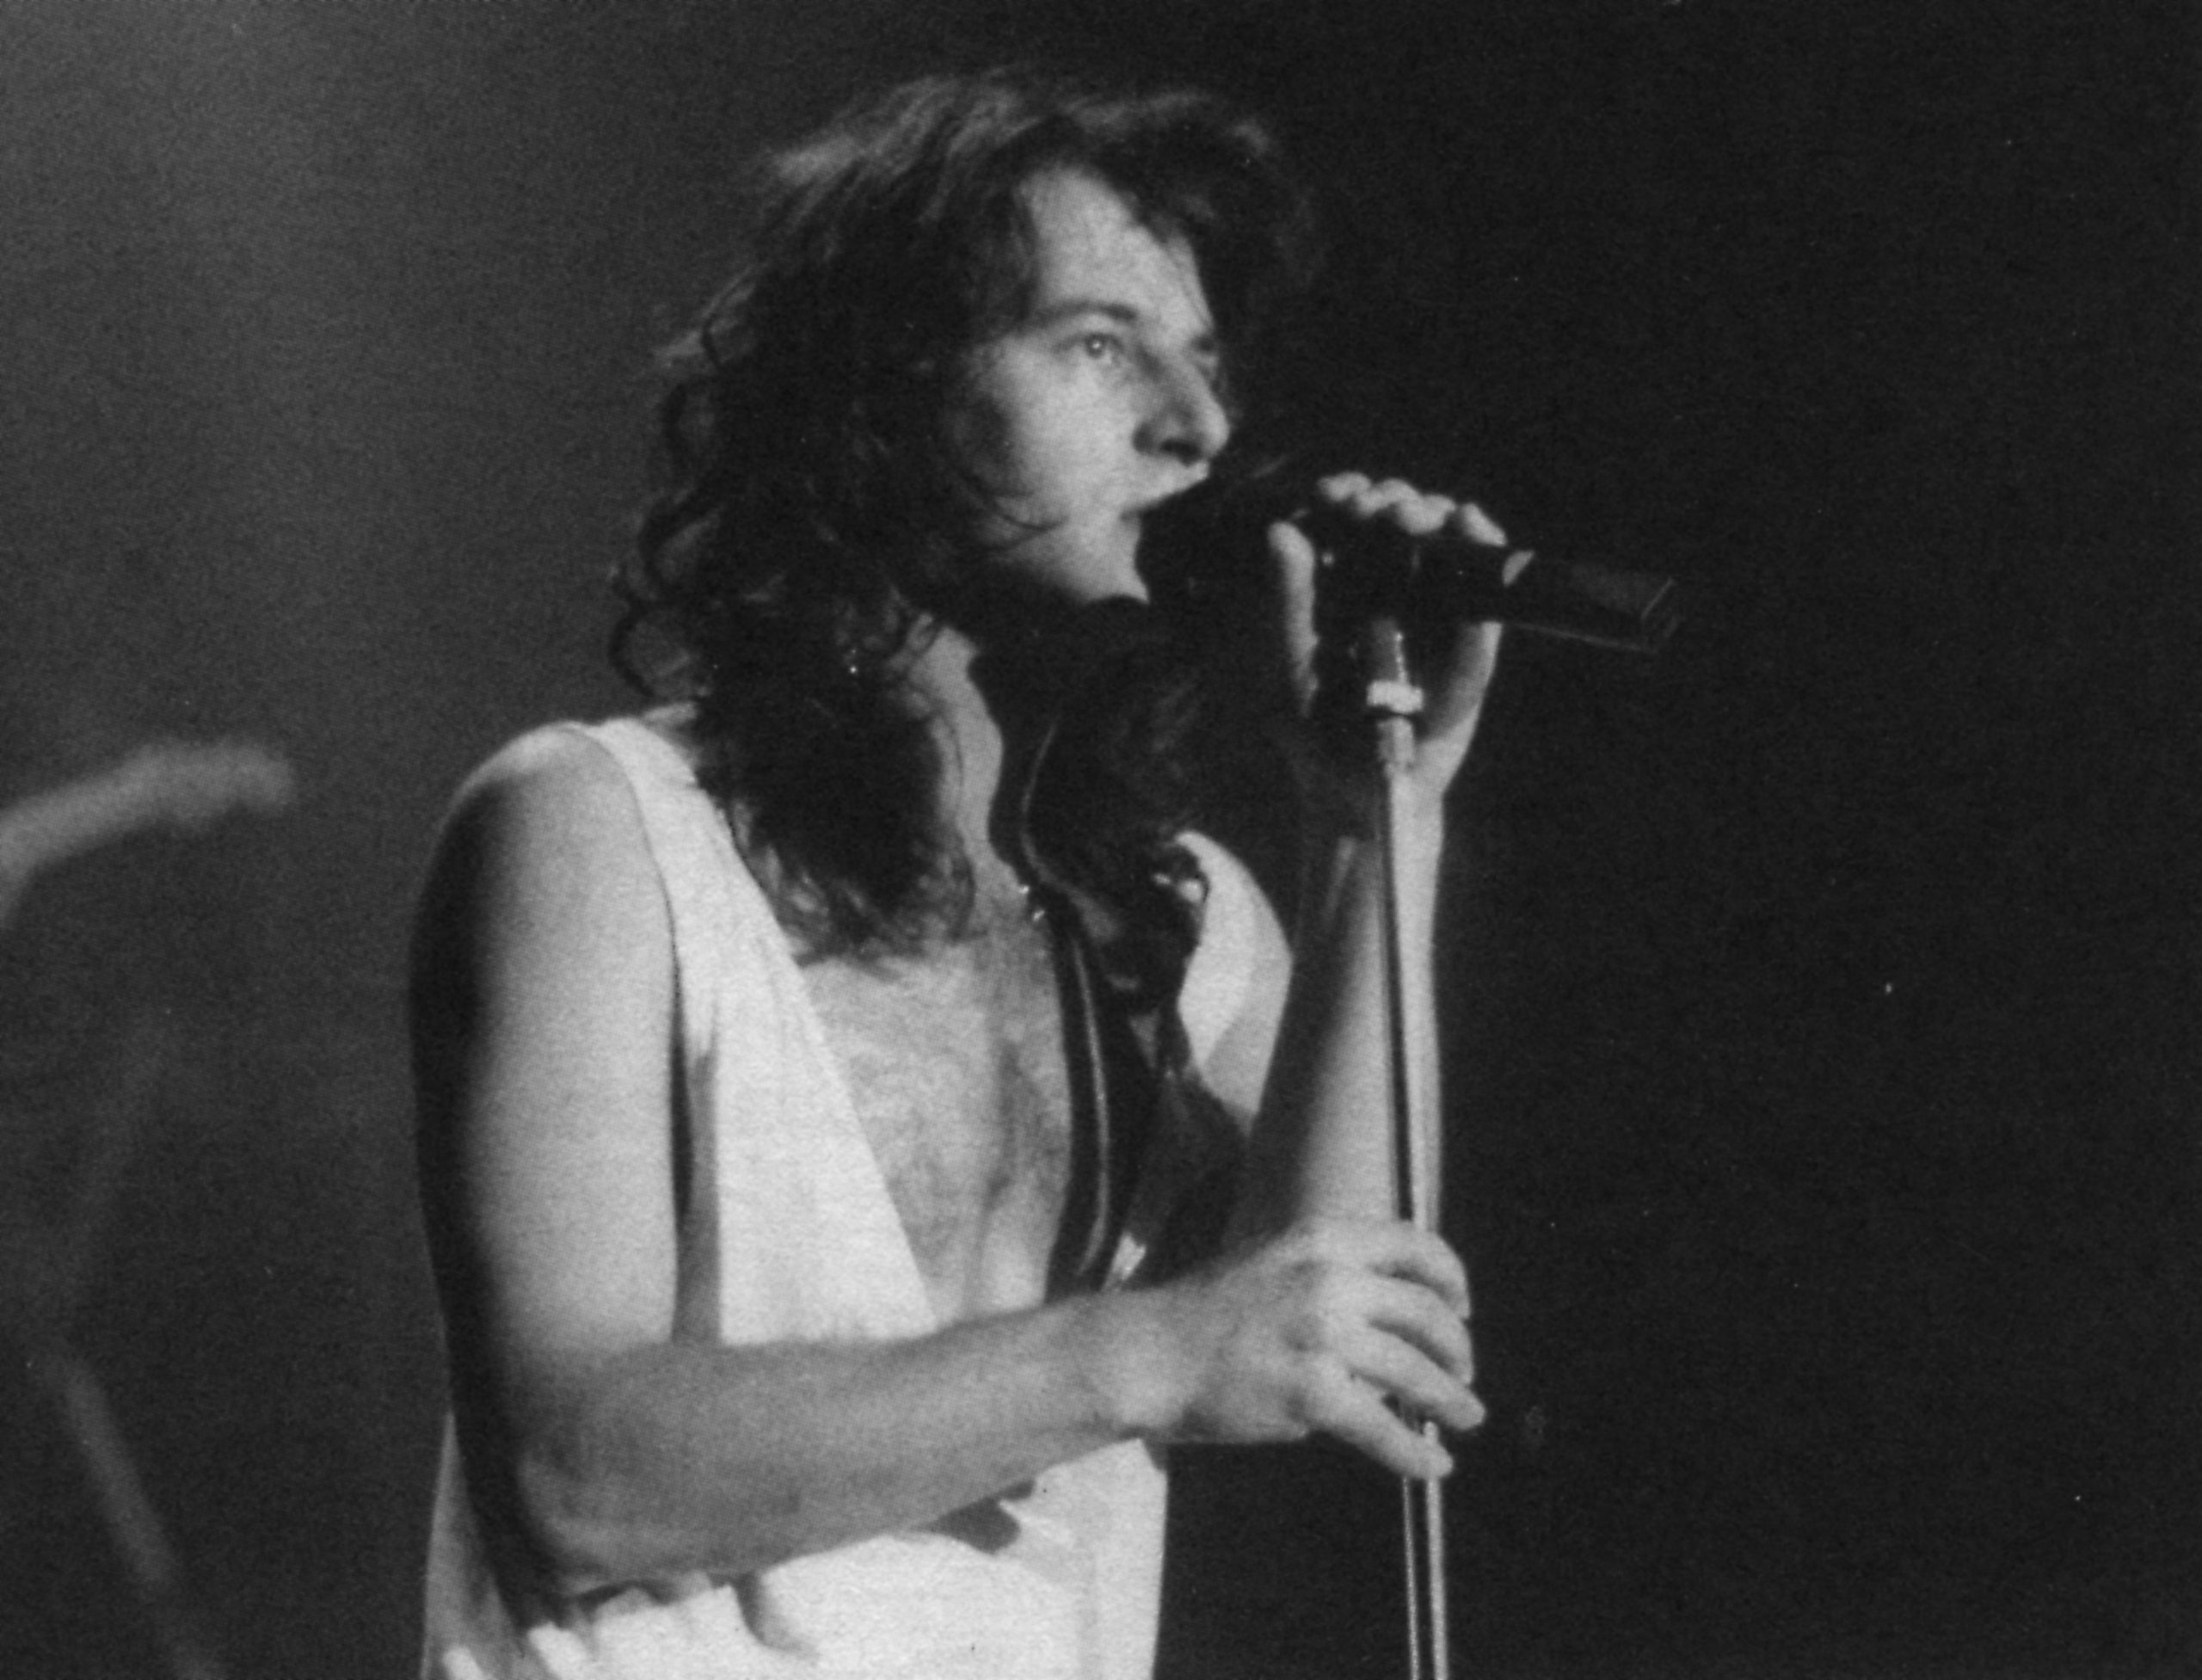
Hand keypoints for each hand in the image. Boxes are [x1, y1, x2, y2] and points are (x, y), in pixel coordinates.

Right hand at [1125, 1217, 1483, 1478]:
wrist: (1150, 1353)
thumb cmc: (1209, 1313)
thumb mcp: (1275, 1263)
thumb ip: (1333, 1272)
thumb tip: (1400, 1311)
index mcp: (1321, 1237)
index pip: (1414, 1244)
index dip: (1451, 1276)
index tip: (1463, 1304)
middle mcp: (1329, 1277)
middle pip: (1426, 1311)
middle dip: (1457, 1346)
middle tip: (1465, 1371)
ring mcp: (1321, 1334)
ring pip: (1416, 1372)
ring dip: (1452, 1399)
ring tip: (1468, 1416)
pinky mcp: (1310, 1392)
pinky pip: (1383, 1428)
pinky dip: (1415, 1453)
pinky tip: (1434, 1465)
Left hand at [1263, 474, 1505, 827]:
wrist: (1357, 796)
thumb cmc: (1314, 732)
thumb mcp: (1292, 667)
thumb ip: (1288, 604)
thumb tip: (1280, 529)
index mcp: (1342, 589)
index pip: (1349, 522)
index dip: (1347, 496)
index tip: (1337, 492)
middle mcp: (1391, 592)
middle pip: (1401, 522)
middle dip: (1391, 502)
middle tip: (1376, 508)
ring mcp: (1435, 615)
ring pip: (1446, 546)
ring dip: (1435, 516)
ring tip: (1414, 516)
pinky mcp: (1471, 647)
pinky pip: (1484, 599)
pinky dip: (1483, 558)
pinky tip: (1471, 525)